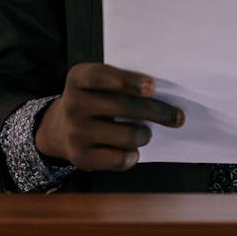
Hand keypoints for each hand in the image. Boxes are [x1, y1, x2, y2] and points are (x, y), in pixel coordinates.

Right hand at [35, 62, 184, 170]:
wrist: (59, 129)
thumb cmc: (93, 100)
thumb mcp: (97, 84)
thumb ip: (120, 84)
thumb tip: (165, 95)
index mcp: (77, 78)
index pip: (102, 76)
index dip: (128, 81)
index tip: (152, 87)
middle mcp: (73, 104)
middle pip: (124, 107)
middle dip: (157, 112)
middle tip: (177, 117)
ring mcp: (75, 132)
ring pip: (126, 135)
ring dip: (144, 135)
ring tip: (146, 134)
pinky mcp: (79, 157)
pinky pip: (118, 159)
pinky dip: (131, 156)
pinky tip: (133, 151)